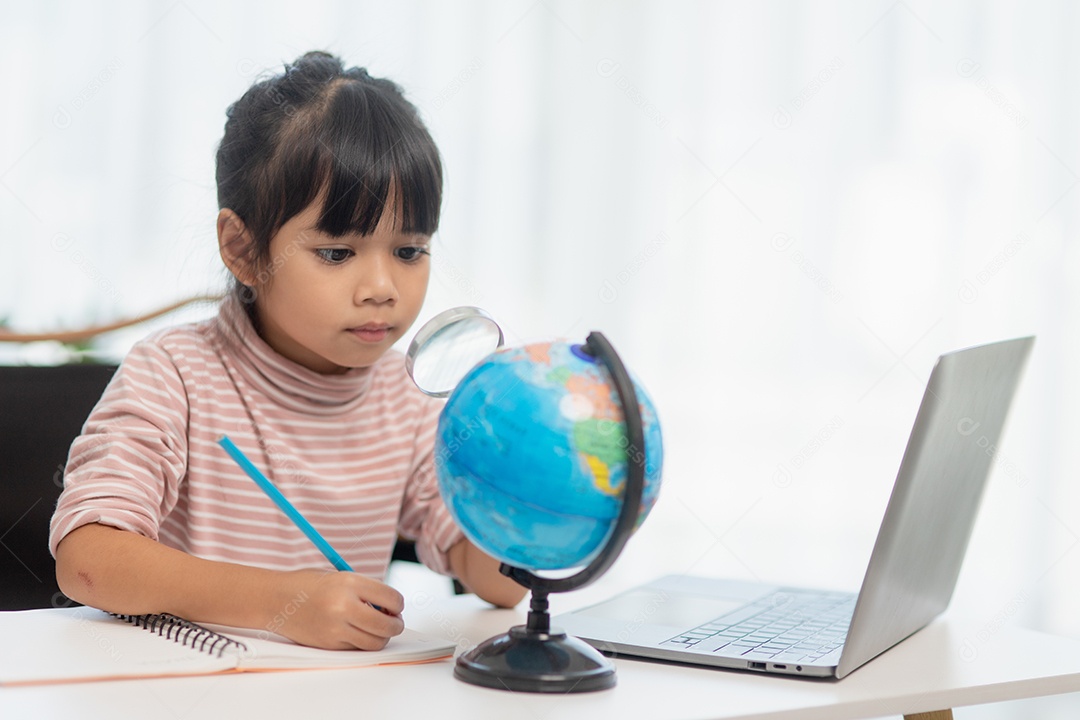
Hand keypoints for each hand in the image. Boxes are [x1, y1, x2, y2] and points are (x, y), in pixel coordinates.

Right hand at [271, 569, 404, 649]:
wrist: (274, 599)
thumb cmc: (308, 585)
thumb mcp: (340, 577)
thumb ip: (365, 591)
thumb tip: (392, 608)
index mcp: (349, 583)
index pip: (391, 598)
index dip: (398, 604)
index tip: (395, 605)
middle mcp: (344, 606)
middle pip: (387, 625)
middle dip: (396, 624)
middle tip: (394, 620)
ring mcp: (335, 628)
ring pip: (375, 642)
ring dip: (382, 636)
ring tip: (377, 627)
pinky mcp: (329, 644)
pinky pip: (357, 648)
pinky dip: (362, 642)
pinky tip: (356, 631)